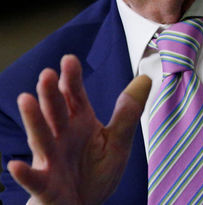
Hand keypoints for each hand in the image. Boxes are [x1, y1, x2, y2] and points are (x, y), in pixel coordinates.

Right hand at [7, 55, 150, 204]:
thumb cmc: (96, 173)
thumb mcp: (118, 142)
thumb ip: (128, 113)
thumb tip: (144, 78)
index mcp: (80, 123)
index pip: (74, 97)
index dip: (71, 79)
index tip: (69, 60)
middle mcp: (62, 137)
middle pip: (56, 112)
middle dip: (51, 94)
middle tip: (47, 74)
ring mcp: (51, 160)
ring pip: (41, 138)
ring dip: (33, 120)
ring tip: (25, 99)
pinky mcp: (46, 186)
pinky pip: (35, 179)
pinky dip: (25, 173)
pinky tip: (14, 165)